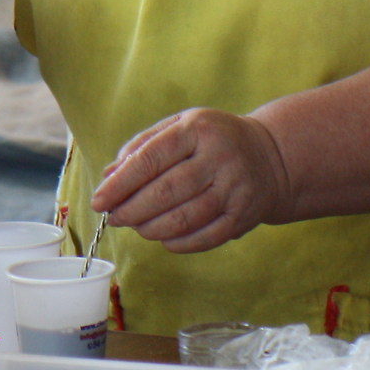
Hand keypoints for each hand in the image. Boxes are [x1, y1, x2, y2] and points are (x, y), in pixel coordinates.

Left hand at [91, 109, 291, 253]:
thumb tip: (109, 177)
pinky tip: (163, 238)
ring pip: (183, 218)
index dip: (120, 184)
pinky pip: (205, 238)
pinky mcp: (244, 215)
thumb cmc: (212, 140)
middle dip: (131, 210)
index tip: (98, 201)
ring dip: (151, 229)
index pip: (150, 159)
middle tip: (115, 217)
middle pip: (165, 192)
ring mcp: (235, 188)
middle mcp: (219, 157)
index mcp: (197, 129)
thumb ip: (142, 147)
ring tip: (138, 227)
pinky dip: (177, 243)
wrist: (271, 156)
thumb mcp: (180, 127)